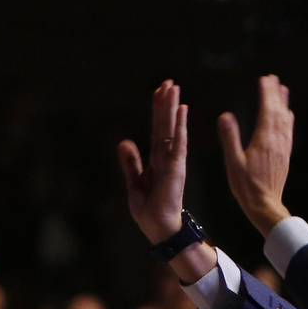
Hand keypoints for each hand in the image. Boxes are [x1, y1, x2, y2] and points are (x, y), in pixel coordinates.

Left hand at [118, 80, 189, 243]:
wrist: (158, 227)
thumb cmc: (149, 208)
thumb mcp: (134, 182)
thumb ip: (131, 162)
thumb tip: (124, 141)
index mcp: (157, 159)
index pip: (157, 130)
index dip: (157, 110)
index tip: (158, 91)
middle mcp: (167, 156)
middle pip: (165, 124)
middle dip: (165, 103)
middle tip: (168, 81)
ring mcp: (173, 161)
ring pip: (172, 128)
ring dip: (172, 107)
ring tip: (174, 87)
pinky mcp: (176, 168)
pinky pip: (179, 142)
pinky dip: (180, 126)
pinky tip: (182, 109)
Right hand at [218, 75, 294, 236]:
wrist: (265, 205)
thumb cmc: (246, 186)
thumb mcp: (233, 162)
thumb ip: (230, 138)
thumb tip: (225, 115)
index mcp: (264, 140)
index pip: (266, 109)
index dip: (266, 93)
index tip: (264, 78)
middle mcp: (277, 140)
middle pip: (277, 111)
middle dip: (274, 93)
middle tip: (272, 78)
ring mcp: (283, 147)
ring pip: (285, 119)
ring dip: (283, 103)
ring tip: (282, 88)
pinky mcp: (285, 155)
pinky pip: (288, 131)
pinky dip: (287, 118)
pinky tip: (287, 114)